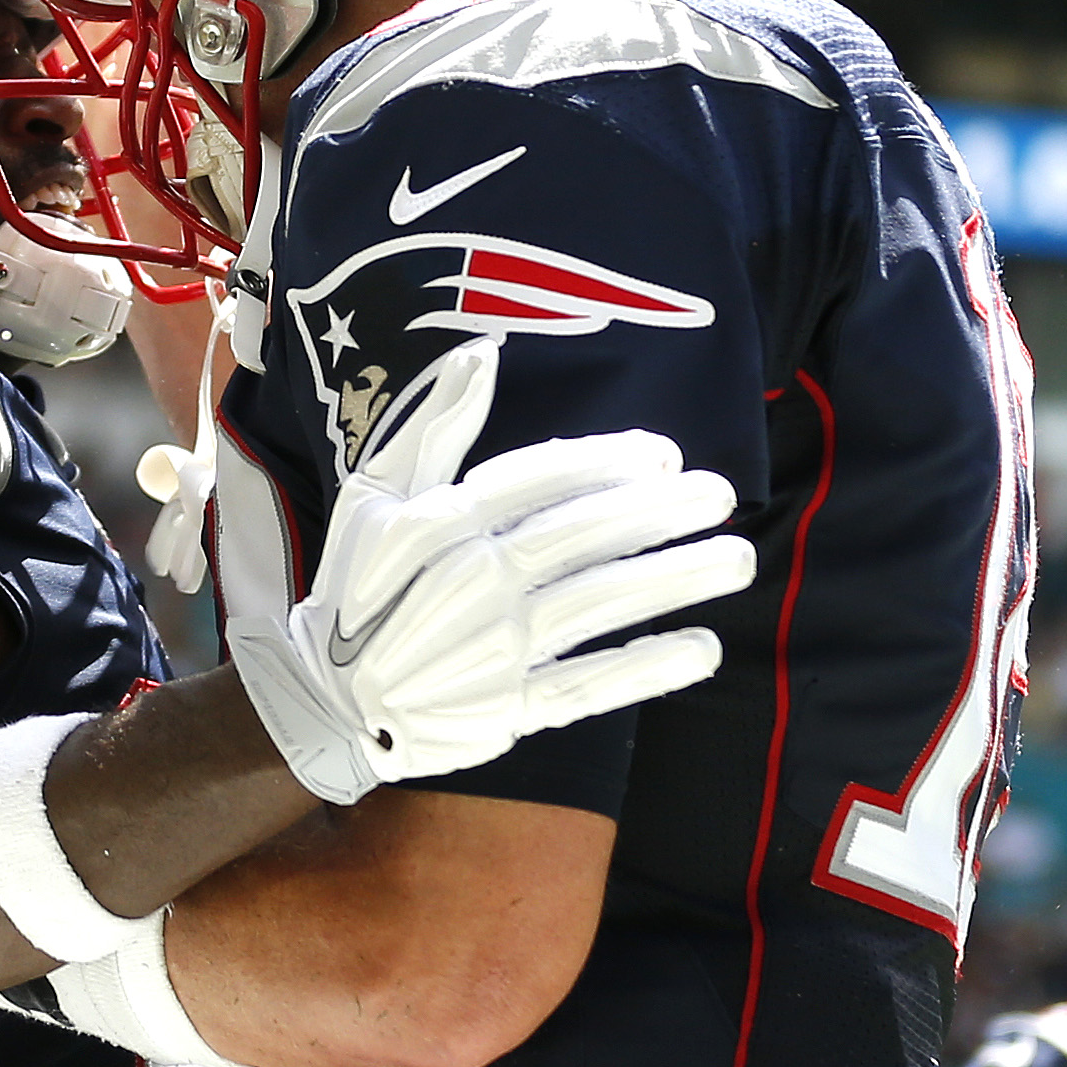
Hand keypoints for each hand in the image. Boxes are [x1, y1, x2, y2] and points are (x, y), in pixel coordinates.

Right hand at [230, 335, 755, 804]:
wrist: (329, 699)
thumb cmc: (361, 587)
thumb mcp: (375, 498)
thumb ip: (432, 427)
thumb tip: (484, 354)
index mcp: (437, 525)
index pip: (535, 480)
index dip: (606, 463)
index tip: (664, 455)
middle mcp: (469, 583)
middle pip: (580, 538)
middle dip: (658, 514)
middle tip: (721, 494)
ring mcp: (493, 650)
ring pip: (598, 605)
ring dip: (674, 579)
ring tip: (737, 558)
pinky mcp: (508, 711)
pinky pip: (590, 686)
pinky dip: (648, 668)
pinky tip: (702, 647)